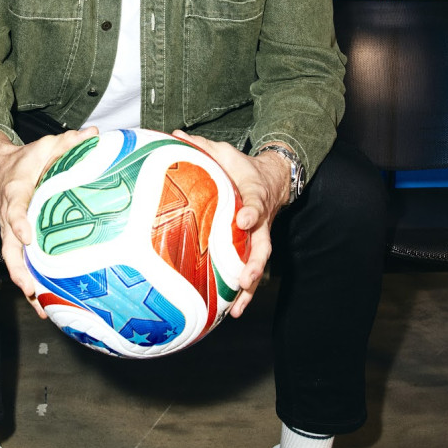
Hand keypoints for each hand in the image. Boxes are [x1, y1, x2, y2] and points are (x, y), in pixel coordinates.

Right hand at [0, 126, 98, 315]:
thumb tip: (95, 134)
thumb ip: (68, 142)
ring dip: (26, 285)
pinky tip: (48, 302)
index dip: (19, 223)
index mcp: (15, 193)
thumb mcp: (44, 145)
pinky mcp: (17, 240)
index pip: (14, 209)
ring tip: (43, 308)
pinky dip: (31, 283)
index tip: (26, 236)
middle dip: (20, 271)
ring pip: (14, 262)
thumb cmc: (25, 159)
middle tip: (33, 290)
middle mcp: (9, 217)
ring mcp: (11, 232)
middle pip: (9, 249)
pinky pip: (22, 263)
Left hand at [172, 131, 290, 317]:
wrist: (272, 179)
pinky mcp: (253, 248)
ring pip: (258, 264)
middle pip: (263, 245)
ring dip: (249, 287)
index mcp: (254, 194)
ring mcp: (259, 237)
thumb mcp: (224, 152)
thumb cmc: (242, 168)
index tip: (244, 219)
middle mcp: (260, 220)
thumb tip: (174, 134)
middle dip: (255, 263)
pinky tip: (231, 313)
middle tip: (247, 278)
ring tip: (238, 309)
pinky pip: (249, 271)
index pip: (255, 202)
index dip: (251, 211)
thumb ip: (202, 146)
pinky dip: (243, 293)